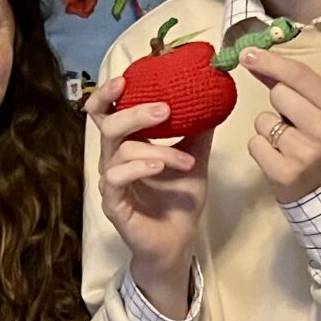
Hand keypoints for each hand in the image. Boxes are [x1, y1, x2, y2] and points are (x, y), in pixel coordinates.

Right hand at [87, 78, 209, 317]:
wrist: (177, 242)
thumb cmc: (179, 201)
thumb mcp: (195, 158)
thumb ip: (198, 130)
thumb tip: (213, 96)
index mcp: (127, 144)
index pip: (107, 112)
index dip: (109, 93)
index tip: (127, 78)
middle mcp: (114, 159)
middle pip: (108, 124)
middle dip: (135, 113)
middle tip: (164, 109)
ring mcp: (112, 182)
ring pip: (119, 151)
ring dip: (156, 149)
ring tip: (185, 160)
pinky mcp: (114, 203)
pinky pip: (118, 178)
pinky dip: (140, 167)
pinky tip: (161, 166)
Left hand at [241, 48, 320, 203]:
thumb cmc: (320, 140)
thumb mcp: (319, 110)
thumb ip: (291, 84)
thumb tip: (253, 57)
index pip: (299, 75)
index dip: (270, 62)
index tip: (247, 54)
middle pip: (279, 94)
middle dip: (278, 104)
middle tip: (293, 122)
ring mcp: (306, 154)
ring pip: (263, 120)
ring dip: (268, 128)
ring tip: (287, 142)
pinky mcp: (285, 173)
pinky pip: (254, 143)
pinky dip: (261, 148)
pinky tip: (278, 156)